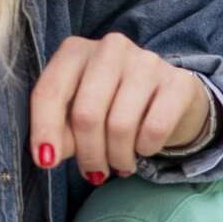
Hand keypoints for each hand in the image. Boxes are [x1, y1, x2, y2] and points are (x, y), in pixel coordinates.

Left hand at [29, 34, 211, 181]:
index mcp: (76, 51)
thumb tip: (50, 155)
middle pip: (86, 114)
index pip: (50, 91)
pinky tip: (144, 148)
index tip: (46, 162)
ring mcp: (147, 61)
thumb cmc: (113, 105)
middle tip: (94, 173)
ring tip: (120, 164)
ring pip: (120, 126)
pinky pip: (154, 128)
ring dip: (118, 158)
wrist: (169, 98)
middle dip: (88, 154)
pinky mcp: (178, 81)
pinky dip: (146, 149)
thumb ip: (60, 131)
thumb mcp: (78, 113)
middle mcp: (110, 48)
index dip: (45, 130)